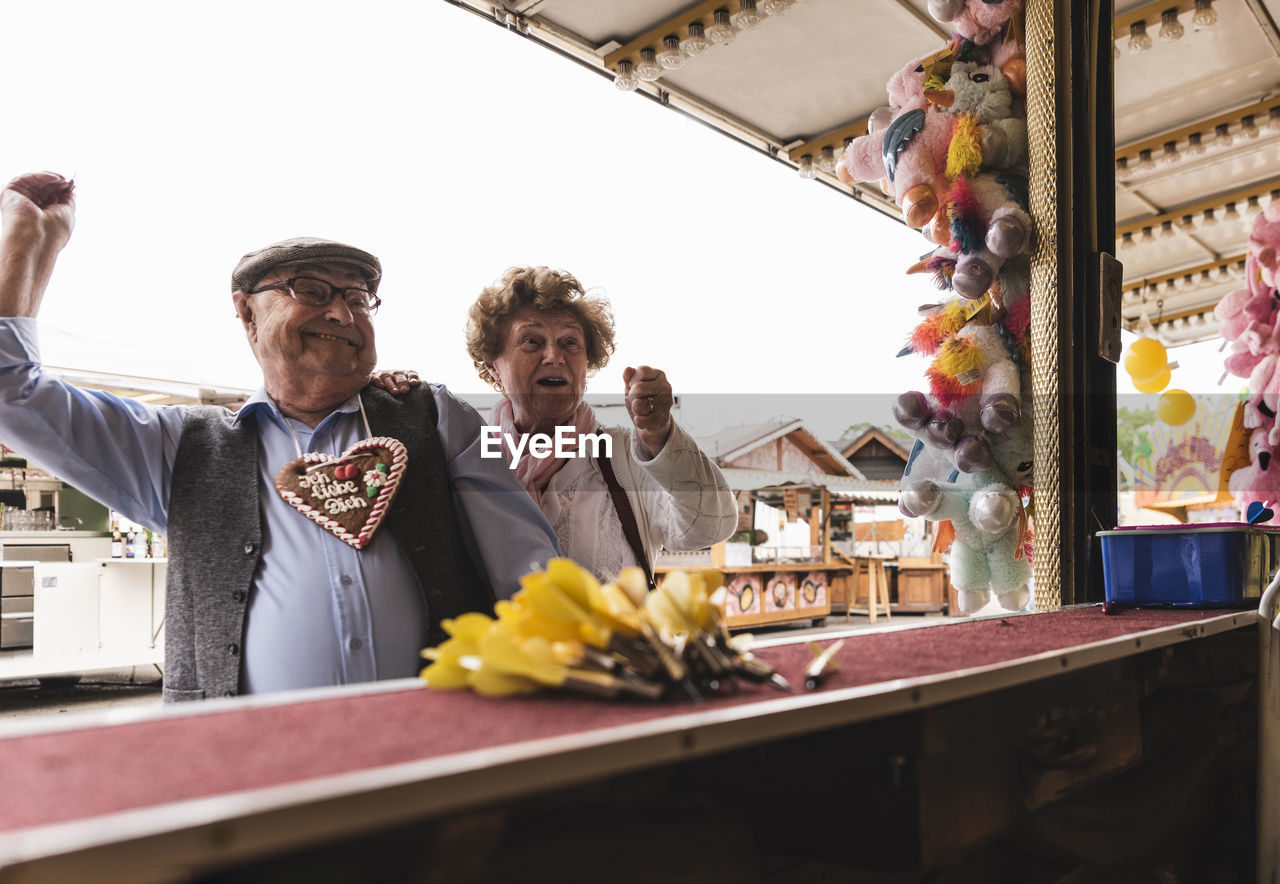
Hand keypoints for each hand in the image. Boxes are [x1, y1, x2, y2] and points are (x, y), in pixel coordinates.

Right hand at [0, 172, 75, 317]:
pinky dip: (42, 176)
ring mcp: (19, 201)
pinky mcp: (10, 193)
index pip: (51, 198)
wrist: (35, 238)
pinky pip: (26, 179)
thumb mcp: (67, 214)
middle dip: (57, 184)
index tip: (72, 185)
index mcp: (42, 216)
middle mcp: (29, 209)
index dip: (61, 190)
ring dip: (51, 178)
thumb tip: (70, 190)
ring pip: (35, 182)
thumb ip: (68, 200)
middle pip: (43, 189)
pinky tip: (55, 179)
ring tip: (62, 179)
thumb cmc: (52, 232)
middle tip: (67, 180)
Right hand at [369, 368, 420, 394]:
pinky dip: (378, 382)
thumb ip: (413, 383)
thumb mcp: (408, 386)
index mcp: (406, 374)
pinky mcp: (374, 377)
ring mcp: (385, 374)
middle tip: (405, 390)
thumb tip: (415, 383)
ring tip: (395, 392)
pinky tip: (382, 386)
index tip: (414, 383)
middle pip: (400, 376)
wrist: (381, 380)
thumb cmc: (398, 387)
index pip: (412, 374)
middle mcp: (396, 373)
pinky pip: (376, 379)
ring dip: (392, 385)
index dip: (413, 378)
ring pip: (388, 378)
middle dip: (402, 383)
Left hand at [623, 365, 672, 456]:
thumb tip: (628, 369)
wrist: (651, 420)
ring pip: (639, 405)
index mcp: (659, 374)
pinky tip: (643, 418)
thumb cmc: (641, 398)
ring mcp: (667, 402)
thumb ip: (628, 377)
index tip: (634, 386)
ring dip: (635, 410)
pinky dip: (638, 421)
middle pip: (638, 389)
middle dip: (631, 396)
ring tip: (640, 410)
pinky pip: (642, 420)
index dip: (633, 381)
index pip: (641, 372)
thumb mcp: (632, 386)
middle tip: (636, 400)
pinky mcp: (664, 417)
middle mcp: (666, 386)